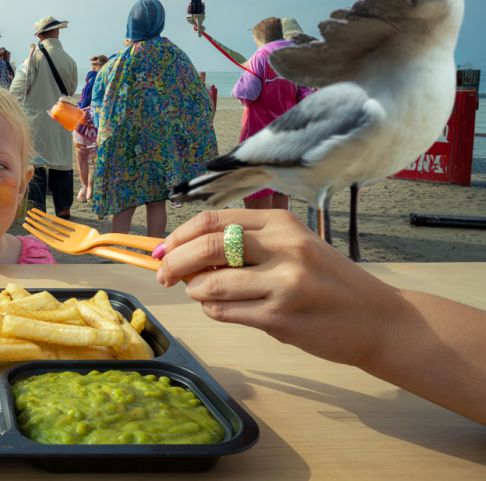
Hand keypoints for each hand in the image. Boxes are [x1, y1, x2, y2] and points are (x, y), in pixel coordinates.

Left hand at [155, 210, 404, 366]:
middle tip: (163, 275)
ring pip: (209, 284)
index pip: (213, 220)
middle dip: (173, 262)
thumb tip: (186, 254)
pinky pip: (224, 312)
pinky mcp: (280, 317)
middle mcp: (283, 248)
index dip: (178, 236)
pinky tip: (222, 308)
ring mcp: (283, 284)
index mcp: (281, 224)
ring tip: (201, 293)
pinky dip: (212, 310)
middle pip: (206, 246)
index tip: (162, 250)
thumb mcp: (294, 247)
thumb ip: (247, 246)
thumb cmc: (328, 282)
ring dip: (194, 291)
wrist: (378, 319)